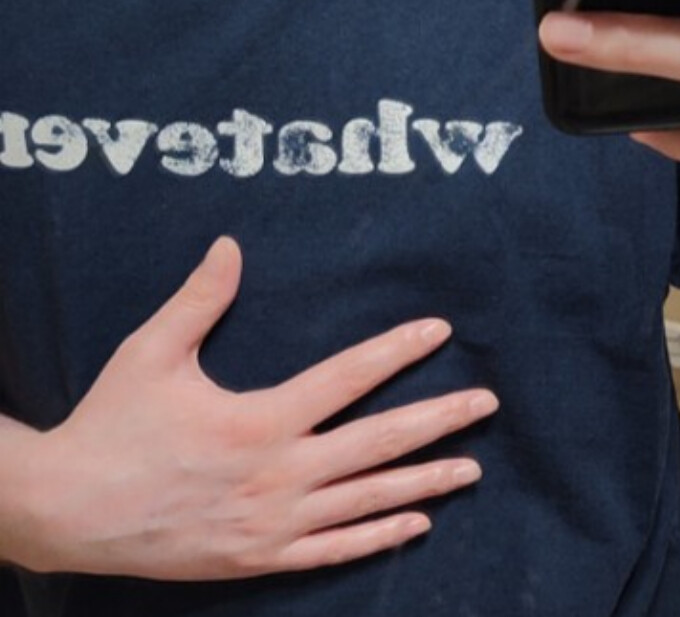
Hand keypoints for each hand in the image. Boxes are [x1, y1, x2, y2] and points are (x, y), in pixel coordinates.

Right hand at [15, 237, 496, 579]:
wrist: (68, 513)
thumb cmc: (112, 425)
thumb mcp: (152, 352)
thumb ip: (199, 299)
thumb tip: (231, 244)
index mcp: (259, 420)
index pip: (347, 378)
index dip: (397, 350)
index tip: (439, 330)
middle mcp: (278, 476)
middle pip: (377, 444)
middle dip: (438, 421)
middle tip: (487, 403)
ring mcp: (272, 525)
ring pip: (366, 502)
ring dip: (424, 482)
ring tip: (472, 467)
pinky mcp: (258, 559)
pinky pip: (333, 551)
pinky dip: (378, 537)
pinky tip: (416, 524)